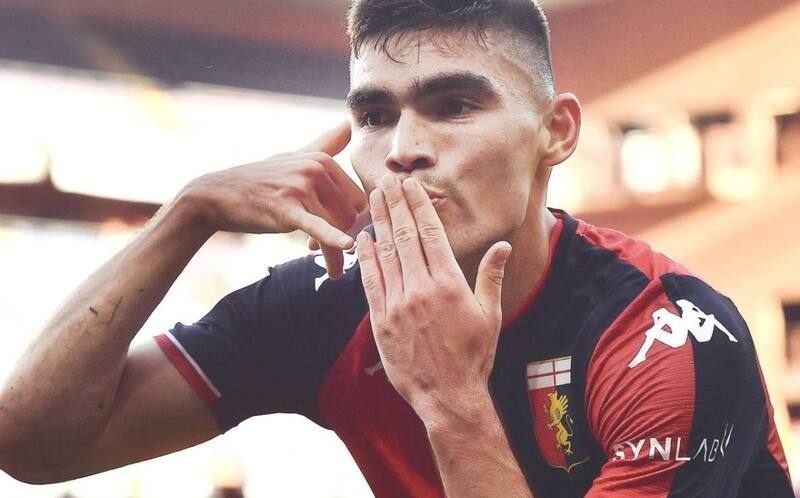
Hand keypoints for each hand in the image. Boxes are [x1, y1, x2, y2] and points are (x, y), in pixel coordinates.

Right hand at [182, 121, 366, 277]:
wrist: (218, 195)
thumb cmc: (260, 179)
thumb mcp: (293, 157)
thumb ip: (325, 144)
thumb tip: (348, 124)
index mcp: (322, 160)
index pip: (358, 198)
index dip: (349, 220)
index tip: (334, 230)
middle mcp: (316, 169)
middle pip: (351, 215)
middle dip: (341, 235)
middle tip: (324, 248)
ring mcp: (301, 188)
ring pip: (336, 226)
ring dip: (334, 252)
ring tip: (328, 266)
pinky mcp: (287, 209)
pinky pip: (317, 227)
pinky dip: (332, 239)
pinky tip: (345, 247)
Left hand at [356, 175, 511, 422]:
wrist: (448, 397)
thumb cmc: (474, 357)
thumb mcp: (491, 316)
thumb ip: (490, 276)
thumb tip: (502, 245)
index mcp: (449, 283)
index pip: (430, 233)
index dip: (419, 205)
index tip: (411, 185)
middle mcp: (421, 288)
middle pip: (404, 236)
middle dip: (395, 204)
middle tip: (387, 180)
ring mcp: (397, 304)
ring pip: (385, 253)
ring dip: (379, 222)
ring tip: (374, 197)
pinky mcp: (380, 321)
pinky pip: (370, 282)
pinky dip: (366, 257)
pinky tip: (363, 238)